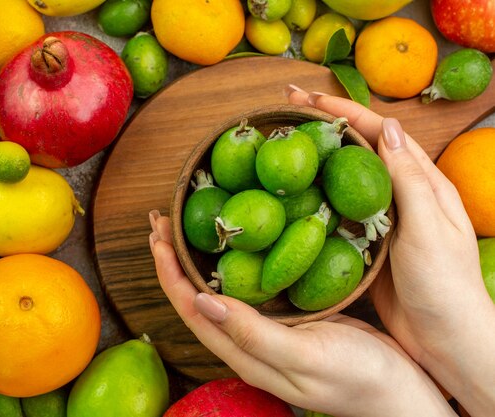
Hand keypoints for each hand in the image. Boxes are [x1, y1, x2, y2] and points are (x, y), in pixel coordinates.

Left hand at [148, 211, 454, 416]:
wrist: (400, 392)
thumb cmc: (358, 378)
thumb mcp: (305, 357)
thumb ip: (253, 334)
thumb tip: (201, 301)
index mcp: (243, 352)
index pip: (191, 308)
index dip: (169, 272)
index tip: (157, 235)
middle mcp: (248, 340)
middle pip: (197, 295)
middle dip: (175, 258)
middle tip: (162, 219)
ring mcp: (269, 327)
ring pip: (222, 287)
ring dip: (199, 256)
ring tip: (187, 224)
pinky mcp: (290, 315)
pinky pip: (252, 283)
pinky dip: (237, 258)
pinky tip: (241, 239)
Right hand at [287, 88, 494, 415]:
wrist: (443, 340)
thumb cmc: (445, 285)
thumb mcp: (430, 228)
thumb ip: (409, 179)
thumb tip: (388, 127)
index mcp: (421, 183)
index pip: (380, 133)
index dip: (345, 111)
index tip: (308, 98)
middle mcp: (399, 194)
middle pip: (357, 148)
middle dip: (324, 124)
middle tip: (285, 110)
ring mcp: (379, 219)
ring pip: (343, 177)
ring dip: (315, 155)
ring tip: (281, 142)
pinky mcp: (363, 243)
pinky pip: (335, 211)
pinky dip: (314, 194)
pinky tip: (291, 193)